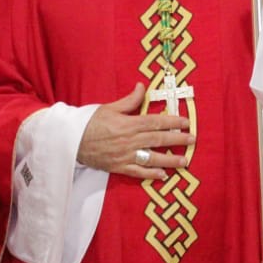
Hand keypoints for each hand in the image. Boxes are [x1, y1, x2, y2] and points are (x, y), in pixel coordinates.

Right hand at [76, 83, 194, 179]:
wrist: (70, 141)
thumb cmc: (89, 122)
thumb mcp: (109, 107)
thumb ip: (129, 100)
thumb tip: (142, 87)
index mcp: (127, 123)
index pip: (155, 122)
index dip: (172, 122)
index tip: (186, 122)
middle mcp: (129, 140)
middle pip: (158, 140)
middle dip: (177, 140)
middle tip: (192, 140)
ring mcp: (124, 156)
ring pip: (152, 158)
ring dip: (170, 160)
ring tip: (184, 160)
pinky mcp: (118, 167)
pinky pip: (138, 172)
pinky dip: (151, 174)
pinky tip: (163, 175)